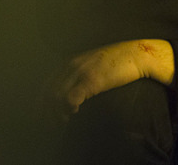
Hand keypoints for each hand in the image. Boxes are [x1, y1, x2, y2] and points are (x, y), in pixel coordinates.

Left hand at [43, 39, 173, 121]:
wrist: (135, 54)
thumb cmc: (117, 61)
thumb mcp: (93, 63)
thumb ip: (80, 71)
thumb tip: (72, 90)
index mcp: (71, 60)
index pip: (47, 82)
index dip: (42, 100)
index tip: (42, 114)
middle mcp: (72, 64)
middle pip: (49, 90)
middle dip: (46, 109)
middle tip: (51, 123)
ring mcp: (81, 71)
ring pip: (57, 95)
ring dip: (57, 112)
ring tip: (63, 120)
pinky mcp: (91, 80)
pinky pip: (71, 97)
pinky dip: (68, 107)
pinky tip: (75, 112)